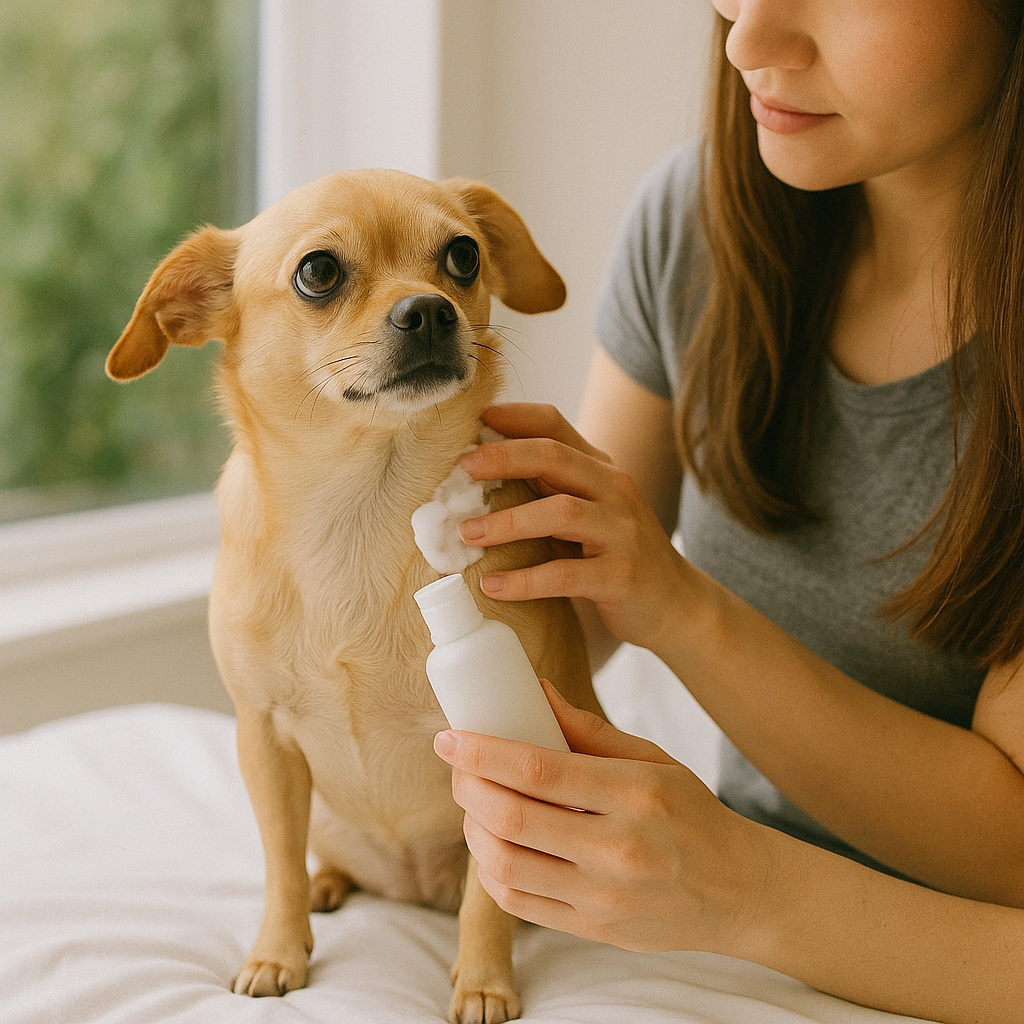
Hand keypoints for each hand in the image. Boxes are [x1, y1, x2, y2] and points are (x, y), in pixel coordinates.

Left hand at [434, 680, 773, 955]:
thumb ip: (590, 730)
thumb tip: (536, 692)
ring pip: (505, 865)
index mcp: (636, 793)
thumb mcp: (654, 760)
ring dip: (473, 829)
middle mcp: (619, 849)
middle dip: (468, 786)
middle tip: (456, 766)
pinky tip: (491, 845)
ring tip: (472, 803)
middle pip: (512, 817)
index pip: (539, 769)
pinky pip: (519, 902)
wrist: (738, 891)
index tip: (450, 737)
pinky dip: (490, 871)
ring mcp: (604, 898)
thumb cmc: (693, 815)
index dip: (483, 752)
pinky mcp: (594, 930)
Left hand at [458, 403, 692, 651]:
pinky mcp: (621, 576)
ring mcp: (621, 531)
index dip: (514, 416)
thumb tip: (479, 471)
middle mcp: (615, 490)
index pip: (555, 425)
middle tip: (460, 468)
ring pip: (561, 512)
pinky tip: (492, 585)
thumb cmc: (615, 554)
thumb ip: (549, 487)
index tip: (475, 418)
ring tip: (467, 534)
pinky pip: (566, 574)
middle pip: (555, 457)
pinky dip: (525, 580)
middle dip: (503, 457)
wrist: (675, 604)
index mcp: (600, 469)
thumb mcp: (587, 510)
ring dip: (509, 521)